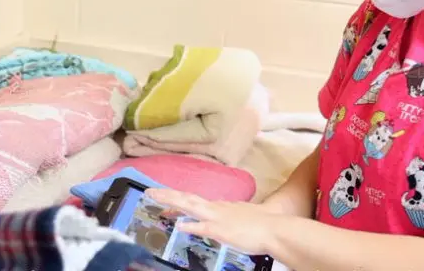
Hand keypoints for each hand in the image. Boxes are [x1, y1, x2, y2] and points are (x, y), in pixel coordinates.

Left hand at [146, 189, 276, 254]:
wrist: (274, 228)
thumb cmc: (260, 224)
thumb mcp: (239, 215)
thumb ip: (224, 215)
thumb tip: (215, 216)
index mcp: (219, 206)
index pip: (192, 200)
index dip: (175, 199)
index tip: (160, 197)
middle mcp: (215, 208)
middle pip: (187, 198)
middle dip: (167, 195)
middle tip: (148, 192)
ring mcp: (218, 217)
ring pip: (191, 206)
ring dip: (172, 201)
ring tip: (154, 197)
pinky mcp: (222, 230)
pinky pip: (203, 227)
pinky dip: (190, 225)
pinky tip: (179, 225)